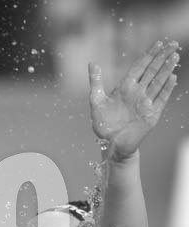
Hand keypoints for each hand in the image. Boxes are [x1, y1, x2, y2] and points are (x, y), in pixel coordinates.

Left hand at [89, 40, 178, 159]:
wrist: (110, 144)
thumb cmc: (103, 124)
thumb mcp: (96, 101)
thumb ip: (96, 82)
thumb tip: (92, 62)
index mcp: (125, 87)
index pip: (140, 67)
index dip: (149, 55)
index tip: (158, 43)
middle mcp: (137, 92)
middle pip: (152, 70)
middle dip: (162, 57)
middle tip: (173, 44)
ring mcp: (145, 103)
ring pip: (158, 82)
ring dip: (166, 69)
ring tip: (174, 56)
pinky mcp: (151, 115)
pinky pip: (160, 99)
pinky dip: (166, 89)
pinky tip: (172, 77)